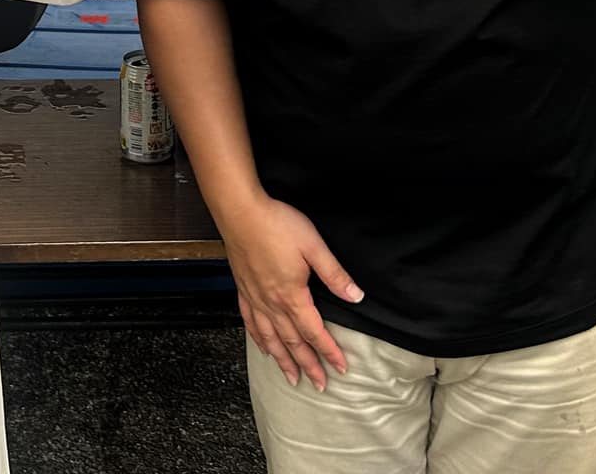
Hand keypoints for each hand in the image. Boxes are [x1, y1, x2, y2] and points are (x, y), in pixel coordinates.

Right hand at [220, 194, 362, 391]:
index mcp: (292, 295)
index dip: (329, 351)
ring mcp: (254, 297)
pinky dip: (259, 339)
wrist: (240, 211)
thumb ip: (334, 275)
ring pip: (270, 338)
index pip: (314, 331)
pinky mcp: (243, 288)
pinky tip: (263, 347)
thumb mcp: (313, 246)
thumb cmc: (277, 224)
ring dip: (282, 360)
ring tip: (292, 377)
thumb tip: (356, 297)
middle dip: (307, 364)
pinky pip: (250, 322)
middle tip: (318, 384)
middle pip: (292, 341)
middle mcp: (271, 303)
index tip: (340, 368)